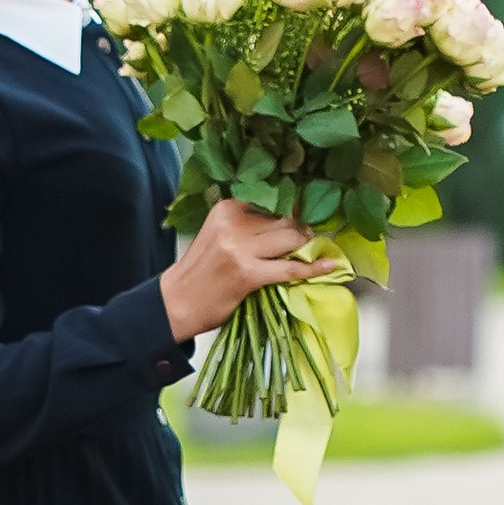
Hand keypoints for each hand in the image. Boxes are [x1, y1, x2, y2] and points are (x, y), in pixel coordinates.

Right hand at [159, 197, 341, 342]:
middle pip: (285, 220)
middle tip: (308, 240)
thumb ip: (247, 226)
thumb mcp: (218, 235)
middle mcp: (234, 224)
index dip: (292, 211)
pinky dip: (312, 268)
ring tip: (311, 253)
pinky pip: (290, 269)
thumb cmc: (200, 272)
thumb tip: (288, 222)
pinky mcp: (249, 274)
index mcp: (226, 209)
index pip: (272, 202)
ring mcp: (241, 249)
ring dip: (306, 247)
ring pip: (291, 240)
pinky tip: (328, 266)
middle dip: (302, 231)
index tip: (304, 218)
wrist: (175, 302)